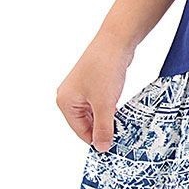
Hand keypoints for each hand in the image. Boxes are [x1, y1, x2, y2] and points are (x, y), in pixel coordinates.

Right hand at [56, 32, 134, 151]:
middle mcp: (70, 96)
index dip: (97, 140)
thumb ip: (103, 128)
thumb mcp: (105, 104)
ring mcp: (81, 89)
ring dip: (108, 119)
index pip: (80, 132)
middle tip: (122, 136)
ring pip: (95, 113)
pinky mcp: (93, 83)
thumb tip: (102, 148)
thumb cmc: (105, 68)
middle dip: (103, 129)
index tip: (114, 147)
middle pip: (86, 123)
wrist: (116, 40)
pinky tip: (122, 111)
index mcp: (65, 102)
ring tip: (123, 124)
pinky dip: (110, 108)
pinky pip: (100, 103)